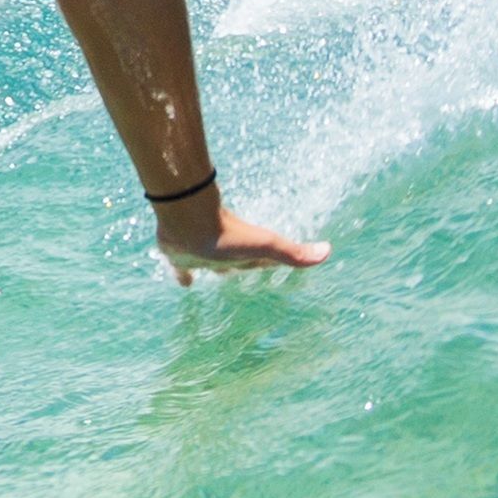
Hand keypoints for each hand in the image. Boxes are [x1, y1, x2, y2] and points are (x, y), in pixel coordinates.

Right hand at [156, 194, 329, 282]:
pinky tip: (172, 267)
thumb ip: (295, 252)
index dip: (258, 262)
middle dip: (228, 267)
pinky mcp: (170, 246)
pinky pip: (173, 258)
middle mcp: (212, 264)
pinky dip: (175, 264)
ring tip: (194, 274)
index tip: (262, 264)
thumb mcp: (265, 244)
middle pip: (224, 266)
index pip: (250, 263)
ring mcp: (189, 256)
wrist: (186, 222)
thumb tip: (327, 252)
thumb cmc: (226, 236)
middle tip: (230, 268)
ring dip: (199, 264)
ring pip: (197, 262)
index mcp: (234, 263)